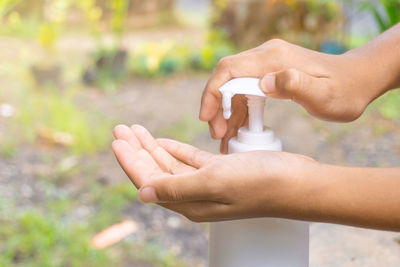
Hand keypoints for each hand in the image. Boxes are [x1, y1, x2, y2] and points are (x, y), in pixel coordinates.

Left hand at [112, 124, 316, 221]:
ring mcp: (207, 182)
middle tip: (119, 128)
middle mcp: (194, 194)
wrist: (296, 182)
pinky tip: (162, 140)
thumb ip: (176, 188)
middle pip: (155, 171)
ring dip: (151, 146)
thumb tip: (141, 194)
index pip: (148, 180)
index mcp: (189, 201)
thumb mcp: (214, 182)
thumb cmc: (259, 183)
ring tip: (134, 129)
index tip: (116, 139)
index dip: (130, 161)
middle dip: (136, 149)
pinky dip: (174, 149)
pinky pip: (189, 159)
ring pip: (170, 163)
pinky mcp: (220, 170)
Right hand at [200, 39, 389, 152]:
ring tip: (223, 138)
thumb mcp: (324, 94)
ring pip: (233, 86)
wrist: (358, 80)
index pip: (230, 70)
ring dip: (225, 111)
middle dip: (216, 106)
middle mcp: (266, 56)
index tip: (207, 118)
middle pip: (226, 77)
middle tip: (216, 134)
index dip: (213, 92)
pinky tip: (235, 130)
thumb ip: (296, 85)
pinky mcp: (270, 75)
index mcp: (274, 58)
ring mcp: (267, 64)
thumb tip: (264, 83)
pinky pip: (246, 91)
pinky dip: (238, 111)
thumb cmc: (345, 91)